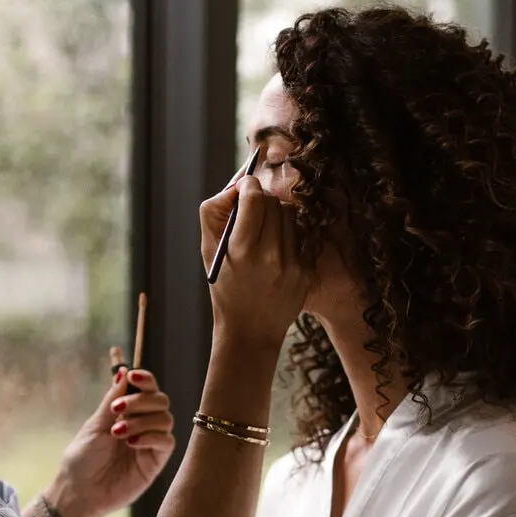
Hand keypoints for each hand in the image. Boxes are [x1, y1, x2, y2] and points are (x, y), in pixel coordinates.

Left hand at [41, 366, 174, 516]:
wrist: (79, 490)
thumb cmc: (82, 459)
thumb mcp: (95, 425)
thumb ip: (112, 400)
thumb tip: (123, 371)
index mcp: (127, 412)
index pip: (146, 388)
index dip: (145, 379)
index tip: (133, 375)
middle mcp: (142, 424)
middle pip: (160, 400)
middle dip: (141, 400)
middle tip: (118, 410)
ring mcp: (150, 443)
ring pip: (165, 418)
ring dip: (142, 420)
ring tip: (118, 432)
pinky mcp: (156, 461)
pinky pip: (167, 441)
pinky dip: (151, 437)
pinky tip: (132, 443)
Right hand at [200, 176, 307, 352]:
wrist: (249, 331)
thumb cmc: (225, 287)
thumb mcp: (209, 251)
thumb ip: (216, 213)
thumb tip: (237, 185)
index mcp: (241, 249)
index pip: (254, 197)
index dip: (248, 185)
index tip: (244, 188)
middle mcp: (270, 256)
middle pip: (273, 202)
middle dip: (261, 201)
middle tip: (252, 213)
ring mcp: (292, 265)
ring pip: (290, 215)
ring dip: (277, 218)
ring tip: (264, 237)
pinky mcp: (307, 273)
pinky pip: (301, 237)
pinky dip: (289, 238)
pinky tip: (277, 257)